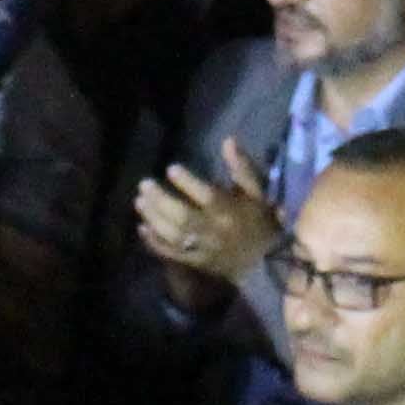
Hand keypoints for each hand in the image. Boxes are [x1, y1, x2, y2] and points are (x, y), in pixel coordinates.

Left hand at [132, 140, 277, 288]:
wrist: (264, 262)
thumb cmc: (259, 220)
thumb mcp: (256, 191)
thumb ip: (241, 167)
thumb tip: (228, 141)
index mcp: (230, 211)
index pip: (207, 196)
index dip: (187, 182)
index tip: (171, 168)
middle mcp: (214, 231)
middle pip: (183, 217)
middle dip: (161, 200)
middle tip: (144, 185)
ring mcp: (203, 249)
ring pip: (174, 235)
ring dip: (154, 218)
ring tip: (140, 201)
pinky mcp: (196, 262)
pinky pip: (172, 254)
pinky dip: (155, 242)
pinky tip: (142, 228)